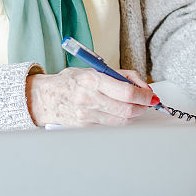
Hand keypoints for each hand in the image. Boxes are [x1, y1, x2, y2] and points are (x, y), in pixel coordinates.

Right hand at [26, 67, 158, 127]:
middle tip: (148, 102)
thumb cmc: (70, 82)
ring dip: (134, 114)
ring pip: (122, 120)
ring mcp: (86, 115)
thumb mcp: (92, 69)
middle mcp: (88, 98)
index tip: (150, 95)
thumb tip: (142, 85)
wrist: (45, 98)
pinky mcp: (86, 126)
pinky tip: (120, 112)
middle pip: (127, 109)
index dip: (144, 95)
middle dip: (143, 106)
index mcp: (91, 79)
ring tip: (135, 106)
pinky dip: (121, 119)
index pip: (126, 92)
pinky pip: (111, 125)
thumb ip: (119, 75)